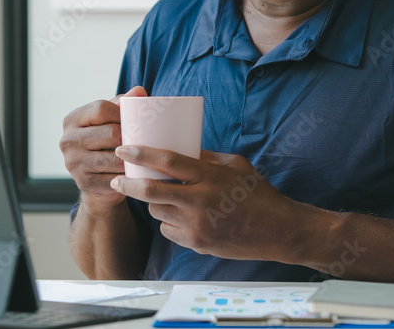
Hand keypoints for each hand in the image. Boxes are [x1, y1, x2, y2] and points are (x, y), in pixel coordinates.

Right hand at [60, 86, 147, 211]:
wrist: (96, 177)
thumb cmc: (105, 141)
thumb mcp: (110, 119)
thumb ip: (123, 104)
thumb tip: (140, 91)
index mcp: (71, 120)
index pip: (101, 109)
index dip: (122, 113)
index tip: (135, 120)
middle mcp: (67, 140)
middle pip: (110, 133)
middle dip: (130, 137)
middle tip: (146, 140)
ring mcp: (73, 163)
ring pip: (115, 157)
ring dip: (133, 158)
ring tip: (146, 156)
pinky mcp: (84, 182)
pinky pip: (114, 178)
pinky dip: (128, 177)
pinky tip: (137, 173)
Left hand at [109, 147, 303, 261]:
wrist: (276, 230)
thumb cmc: (257, 193)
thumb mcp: (235, 165)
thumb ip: (205, 158)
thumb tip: (177, 149)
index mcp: (210, 177)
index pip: (168, 162)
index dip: (142, 154)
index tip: (123, 148)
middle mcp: (200, 201)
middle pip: (151, 191)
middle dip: (128, 183)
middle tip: (117, 177)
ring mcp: (197, 226)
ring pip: (157, 211)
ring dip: (154, 202)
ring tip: (161, 194)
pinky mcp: (197, 243)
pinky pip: (169, 230)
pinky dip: (169, 220)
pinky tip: (182, 214)